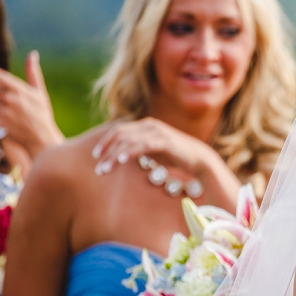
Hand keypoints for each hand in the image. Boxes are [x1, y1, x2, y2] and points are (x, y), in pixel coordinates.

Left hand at [0, 52, 64, 158]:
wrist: (40, 138)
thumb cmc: (41, 114)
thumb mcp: (40, 92)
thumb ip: (32, 72)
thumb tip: (32, 54)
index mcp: (19, 89)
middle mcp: (9, 99)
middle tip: (1, 94)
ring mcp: (1, 111)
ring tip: (5, 104)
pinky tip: (2, 112)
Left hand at [91, 117, 213, 177]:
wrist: (198, 159)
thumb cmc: (175, 157)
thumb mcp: (152, 151)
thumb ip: (138, 148)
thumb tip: (121, 156)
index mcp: (145, 125)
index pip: (118, 131)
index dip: (105, 143)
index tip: (96, 156)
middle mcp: (149, 125)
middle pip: (120, 136)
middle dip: (107, 152)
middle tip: (99, 169)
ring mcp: (157, 132)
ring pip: (128, 142)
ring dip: (114, 157)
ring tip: (106, 170)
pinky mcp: (164, 140)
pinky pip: (143, 145)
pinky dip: (131, 152)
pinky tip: (122, 161)